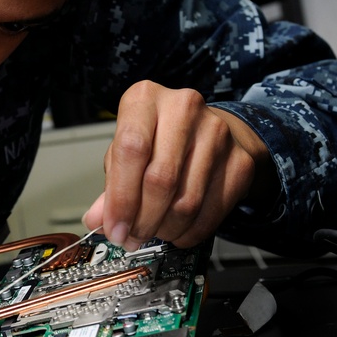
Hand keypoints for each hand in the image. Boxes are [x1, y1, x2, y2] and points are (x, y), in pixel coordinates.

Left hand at [82, 80, 271, 250]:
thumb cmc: (159, 137)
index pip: (131, 149)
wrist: (208, 128)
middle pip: (160, 179)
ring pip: (186, 202)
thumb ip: (111, 184)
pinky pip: (211, 213)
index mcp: (145, 98)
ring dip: (164, 229)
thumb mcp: (126, 149)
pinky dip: (188, 232)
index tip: (114, 228)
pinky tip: (176, 230)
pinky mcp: (240, 161)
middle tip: (132, 238)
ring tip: (152, 232)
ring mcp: (217, 133)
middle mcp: (183, 108)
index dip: (120, 197)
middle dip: (142, 220)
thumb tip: (96, 220)